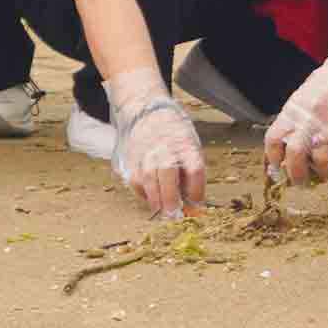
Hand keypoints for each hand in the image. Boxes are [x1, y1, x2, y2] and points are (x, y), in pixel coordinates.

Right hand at [104, 70, 205, 218]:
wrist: (145, 111)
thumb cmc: (173, 132)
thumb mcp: (190, 143)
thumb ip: (190, 169)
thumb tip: (192, 199)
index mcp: (185, 143)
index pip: (195, 168)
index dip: (196, 190)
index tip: (198, 205)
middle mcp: (163, 148)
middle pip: (168, 175)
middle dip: (172, 198)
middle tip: (176, 216)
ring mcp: (144, 153)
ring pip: (148, 180)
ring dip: (156, 200)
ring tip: (164, 213)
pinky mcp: (129, 159)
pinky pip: (135, 181)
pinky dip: (143, 193)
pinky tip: (151, 199)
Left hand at [264, 29, 327, 184]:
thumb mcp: (302, 98)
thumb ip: (294, 122)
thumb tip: (287, 150)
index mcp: (293, 111)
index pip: (273, 140)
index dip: (273, 158)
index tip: (279, 165)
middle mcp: (310, 118)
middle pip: (296, 156)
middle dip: (297, 175)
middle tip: (301, 181)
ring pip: (324, 160)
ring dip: (325, 172)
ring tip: (327, 173)